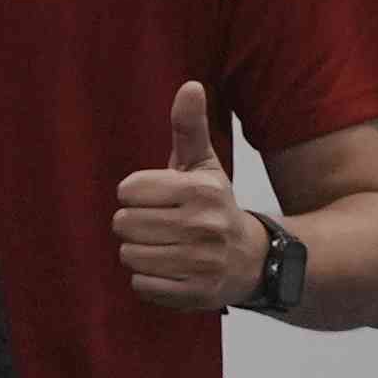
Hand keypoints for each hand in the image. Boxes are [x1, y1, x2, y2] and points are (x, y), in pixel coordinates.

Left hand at [112, 80, 262, 313]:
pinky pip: (141, 284)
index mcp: (201, 191)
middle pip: (123, 224)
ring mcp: (200, 262)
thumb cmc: (215, 206)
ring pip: (129, 254)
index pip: (128, 190)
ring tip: (168, 246)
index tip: (160, 199)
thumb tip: (190, 85)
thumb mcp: (204, 166)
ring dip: (141, 251)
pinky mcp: (195, 293)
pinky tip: (173, 269)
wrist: (254, 260)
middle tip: (163, 225)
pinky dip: (150, 279)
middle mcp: (203, 226)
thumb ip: (189, 127)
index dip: (137, 195)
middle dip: (136, 224)